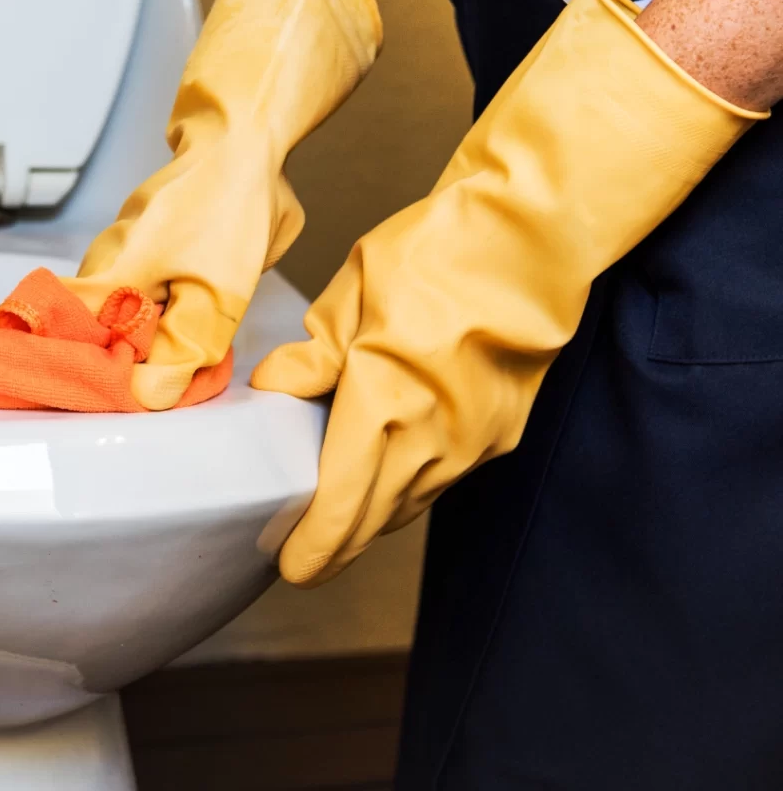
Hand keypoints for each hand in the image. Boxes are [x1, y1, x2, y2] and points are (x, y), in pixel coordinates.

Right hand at [63, 0, 380, 408]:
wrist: (242, 141)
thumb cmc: (229, 207)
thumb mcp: (218, 294)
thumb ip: (183, 348)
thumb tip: (149, 394)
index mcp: (112, 277)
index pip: (59, 341)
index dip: (71, 375)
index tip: (96, 399)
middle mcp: (105, 263)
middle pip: (90, 334)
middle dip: (117, 366)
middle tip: (150, 387)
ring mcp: (122, 249)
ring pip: (118, 313)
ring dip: (142, 341)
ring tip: (170, 359)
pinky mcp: (143, 242)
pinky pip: (138, 291)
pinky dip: (155, 314)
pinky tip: (181, 322)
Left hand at [253, 0, 764, 585]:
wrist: (529, 241)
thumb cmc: (439, 254)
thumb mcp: (353, 291)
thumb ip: (313, 353)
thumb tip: (278, 387)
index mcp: (384, 405)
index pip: (340, 507)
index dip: (313, 548)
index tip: (292, 566)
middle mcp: (433, 441)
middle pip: (376, 521)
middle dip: (338, 544)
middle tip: (308, 551)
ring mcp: (474, 443)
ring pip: (412, 503)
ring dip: (375, 515)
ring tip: (342, 509)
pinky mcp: (501, 433)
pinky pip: (446, 477)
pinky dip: (412, 483)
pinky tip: (394, 463)